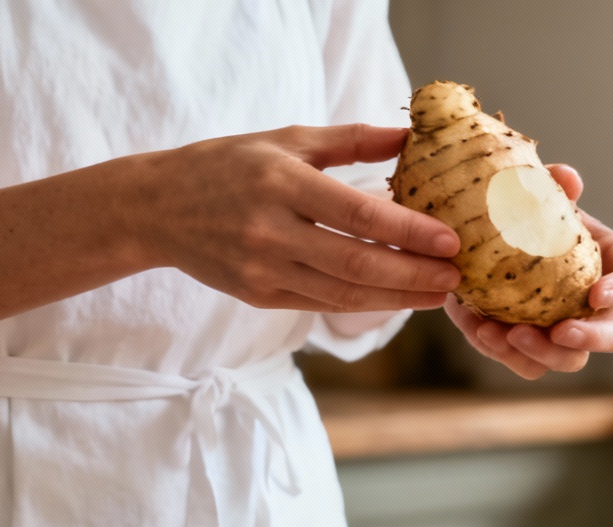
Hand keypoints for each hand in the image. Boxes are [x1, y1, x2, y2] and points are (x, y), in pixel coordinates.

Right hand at [140, 124, 461, 312]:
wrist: (156, 208)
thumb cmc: (228, 165)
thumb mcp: (286, 140)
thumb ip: (350, 140)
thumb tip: (409, 137)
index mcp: (281, 182)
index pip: (358, 214)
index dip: (408, 232)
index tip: (450, 240)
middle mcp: (270, 230)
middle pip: (356, 263)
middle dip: (413, 275)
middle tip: (455, 276)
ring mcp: (262, 269)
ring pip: (342, 295)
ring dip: (397, 299)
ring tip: (437, 294)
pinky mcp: (258, 296)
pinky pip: (321, 304)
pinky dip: (364, 304)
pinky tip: (396, 299)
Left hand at [444, 164, 612, 379]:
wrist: (480, 243)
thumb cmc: (521, 215)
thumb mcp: (533, 195)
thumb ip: (550, 185)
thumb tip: (565, 177)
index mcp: (609, 263)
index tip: (597, 294)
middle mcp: (594, 306)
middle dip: (590, 338)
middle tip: (559, 332)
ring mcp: (565, 333)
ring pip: (570, 360)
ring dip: (543, 353)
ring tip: (508, 335)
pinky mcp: (532, 350)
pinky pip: (527, 363)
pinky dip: (504, 353)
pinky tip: (481, 331)